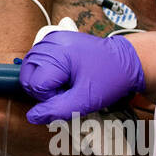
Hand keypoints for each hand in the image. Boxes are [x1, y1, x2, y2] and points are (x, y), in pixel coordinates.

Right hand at [18, 30, 144, 123]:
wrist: (127, 60)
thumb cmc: (110, 78)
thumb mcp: (85, 100)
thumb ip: (57, 110)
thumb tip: (32, 117)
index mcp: (58, 53)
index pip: (35, 84)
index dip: (50, 97)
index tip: (70, 94)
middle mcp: (50, 41)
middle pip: (28, 75)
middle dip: (45, 89)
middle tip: (68, 90)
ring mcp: (51, 38)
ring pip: (31, 68)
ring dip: (45, 81)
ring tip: (67, 82)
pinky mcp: (54, 40)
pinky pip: (40, 60)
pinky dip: (48, 71)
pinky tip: (65, 74)